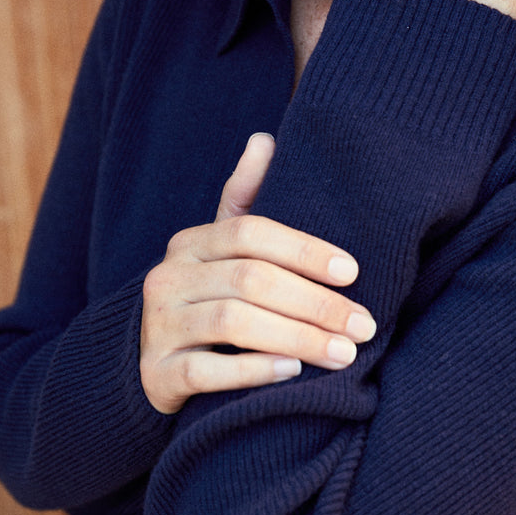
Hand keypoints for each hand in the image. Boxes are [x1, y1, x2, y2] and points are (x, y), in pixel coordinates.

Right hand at [140, 133, 374, 414]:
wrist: (152, 361)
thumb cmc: (207, 297)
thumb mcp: (222, 248)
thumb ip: (245, 198)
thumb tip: (264, 139)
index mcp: (191, 242)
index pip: (250, 232)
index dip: (304, 249)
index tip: (352, 272)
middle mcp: (168, 278)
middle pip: (249, 280)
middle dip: (315, 303)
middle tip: (363, 326)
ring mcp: (158, 326)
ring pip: (231, 324)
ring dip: (296, 338)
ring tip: (343, 353)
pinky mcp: (155, 375)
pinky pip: (204, 372)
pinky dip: (252, 371)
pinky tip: (292, 373)